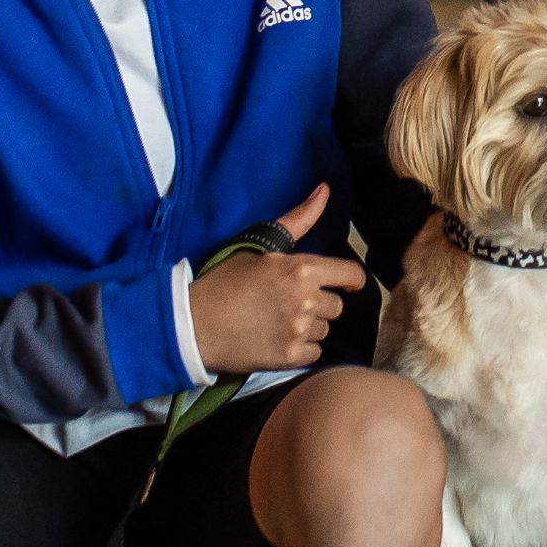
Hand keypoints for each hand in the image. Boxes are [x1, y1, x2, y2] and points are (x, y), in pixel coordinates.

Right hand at [188, 186, 363, 374]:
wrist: (194, 325)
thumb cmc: (225, 282)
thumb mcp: (260, 247)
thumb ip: (297, 221)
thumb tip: (325, 190)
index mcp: (301, 269)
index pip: (351, 275)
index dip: (350, 280)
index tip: (342, 284)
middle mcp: (306, 299)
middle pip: (336, 306)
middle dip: (319, 304)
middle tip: (289, 302)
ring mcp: (299, 330)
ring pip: (324, 329)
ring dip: (309, 327)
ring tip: (279, 321)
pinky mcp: (290, 357)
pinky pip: (314, 353)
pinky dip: (300, 349)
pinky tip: (277, 339)